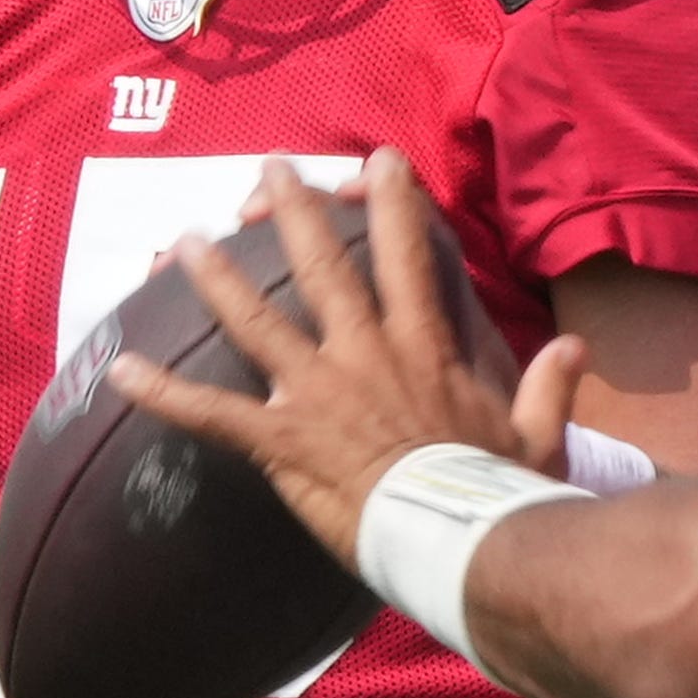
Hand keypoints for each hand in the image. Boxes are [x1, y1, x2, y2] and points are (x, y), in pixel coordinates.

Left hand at [111, 151, 583, 569]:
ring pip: (258, 322)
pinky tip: (121, 370)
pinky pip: (214, 413)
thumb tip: (576, 347)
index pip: (409, 260)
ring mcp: (319, 394)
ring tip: (182, 239)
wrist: (460, 537)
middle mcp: (365, 355)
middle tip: (269, 169)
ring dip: (217, 279)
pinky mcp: (284, 440)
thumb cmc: (500, 492)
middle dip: (294, 214)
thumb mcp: (539, 435)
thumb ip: (552, 386)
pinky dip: (164, 393)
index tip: (380, 160)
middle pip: (324, 270)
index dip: (394, 205)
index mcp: (423, 349)